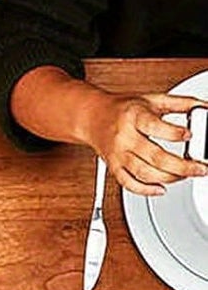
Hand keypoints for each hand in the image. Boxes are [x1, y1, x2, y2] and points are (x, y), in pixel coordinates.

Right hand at [84, 92, 207, 196]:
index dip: (174, 133)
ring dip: (168, 178)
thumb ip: (180, 103)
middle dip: (181, 166)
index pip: (154, 127)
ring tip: (186, 176)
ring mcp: (118, 156)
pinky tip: (161, 189)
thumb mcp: (153, 99)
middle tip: (199, 169)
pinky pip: (128, 184)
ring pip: (144, 173)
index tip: (190, 135)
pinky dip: (145, 190)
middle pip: (154, 157)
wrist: (93, 118)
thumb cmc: (124, 110)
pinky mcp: (114, 168)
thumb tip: (205, 107)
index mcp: (134, 117)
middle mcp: (124, 138)